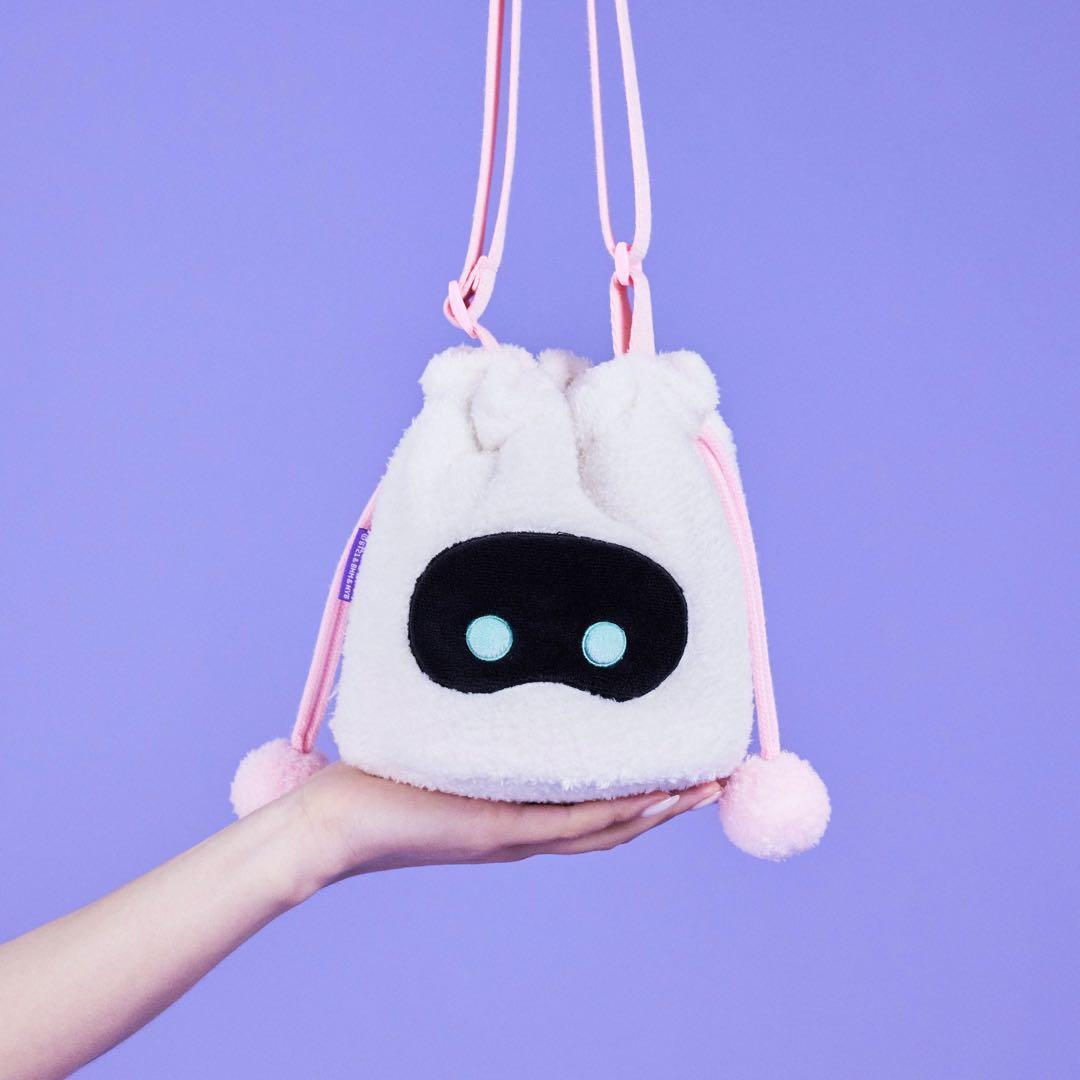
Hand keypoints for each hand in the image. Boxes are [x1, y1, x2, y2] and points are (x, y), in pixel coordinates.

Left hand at [288, 763, 721, 883]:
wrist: (330, 821)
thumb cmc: (380, 777)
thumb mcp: (445, 742)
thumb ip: (479, 722)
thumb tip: (500, 671)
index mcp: (519, 810)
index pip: (596, 805)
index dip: (646, 791)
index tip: (683, 765)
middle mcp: (525, 827)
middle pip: (616, 822)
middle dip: (669, 803)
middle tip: (716, 778)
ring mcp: (514, 832)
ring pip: (605, 825)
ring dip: (658, 809)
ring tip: (705, 786)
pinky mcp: (494, 828)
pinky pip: (569, 822)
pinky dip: (616, 813)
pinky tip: (652, 798)